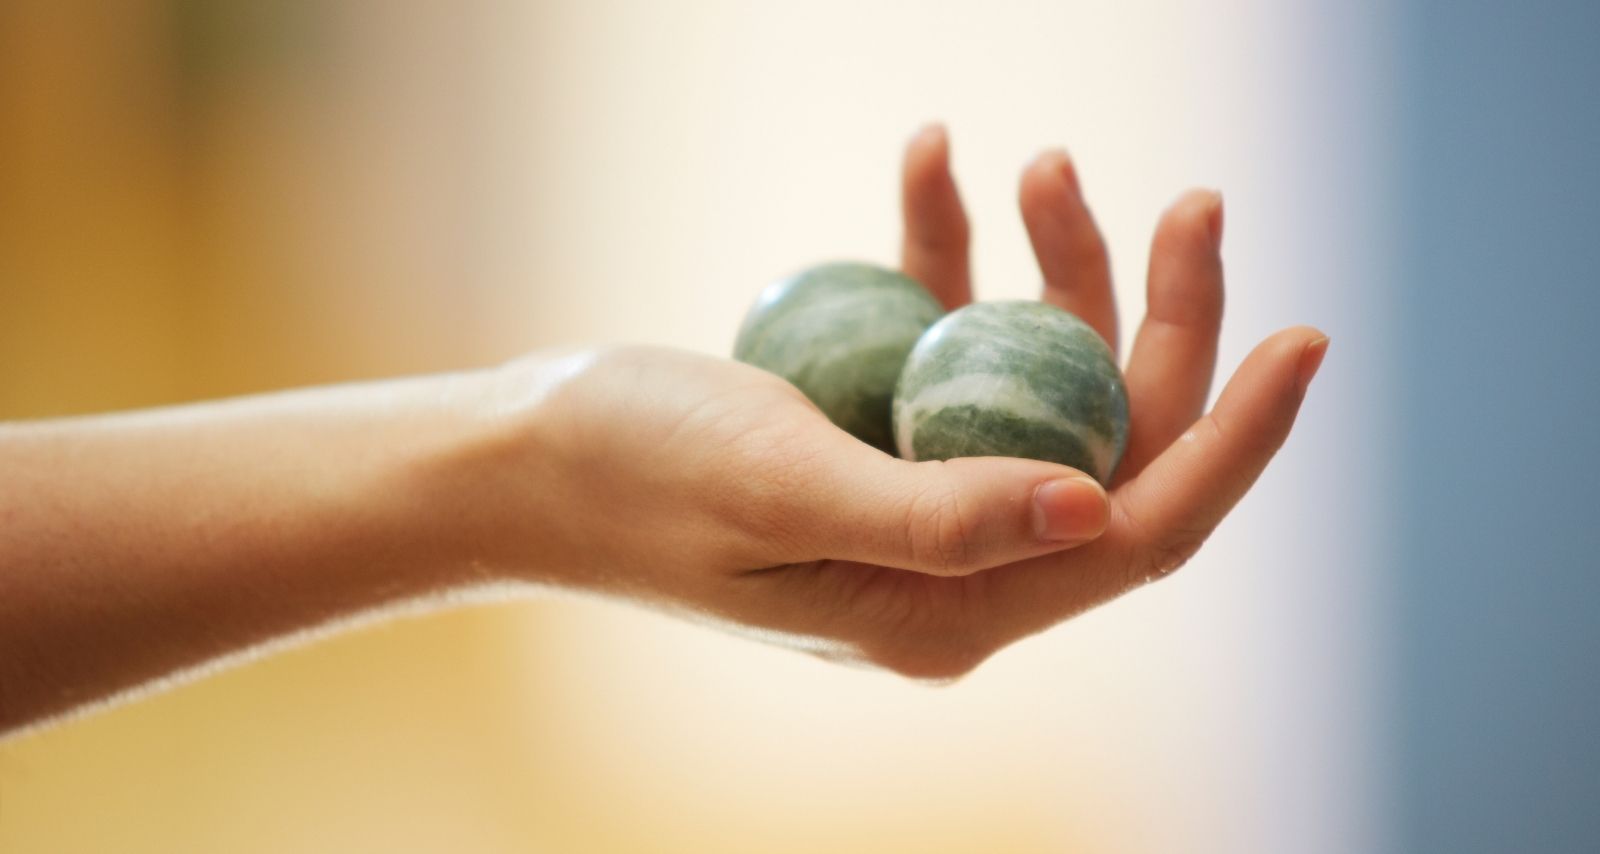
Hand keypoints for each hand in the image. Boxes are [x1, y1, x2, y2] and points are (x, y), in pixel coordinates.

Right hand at [465, 126, 1326, 678]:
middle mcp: (952, 562)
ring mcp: (916, 491)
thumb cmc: (630, 478)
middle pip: (1108, 443)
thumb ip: (942, 514)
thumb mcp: (782, 486)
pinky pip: (948, 340)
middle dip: (1160, 323)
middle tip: (1191, 202)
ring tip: (1032, 161)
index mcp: (949, 609)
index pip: (1138, 534)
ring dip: (1054, 268)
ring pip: (1040, 381)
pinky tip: (930, 164)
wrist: (520, 460)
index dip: (1232, 441)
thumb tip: (1100, 504)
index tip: (1302, 335)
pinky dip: (951, 254)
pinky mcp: (875, 429)